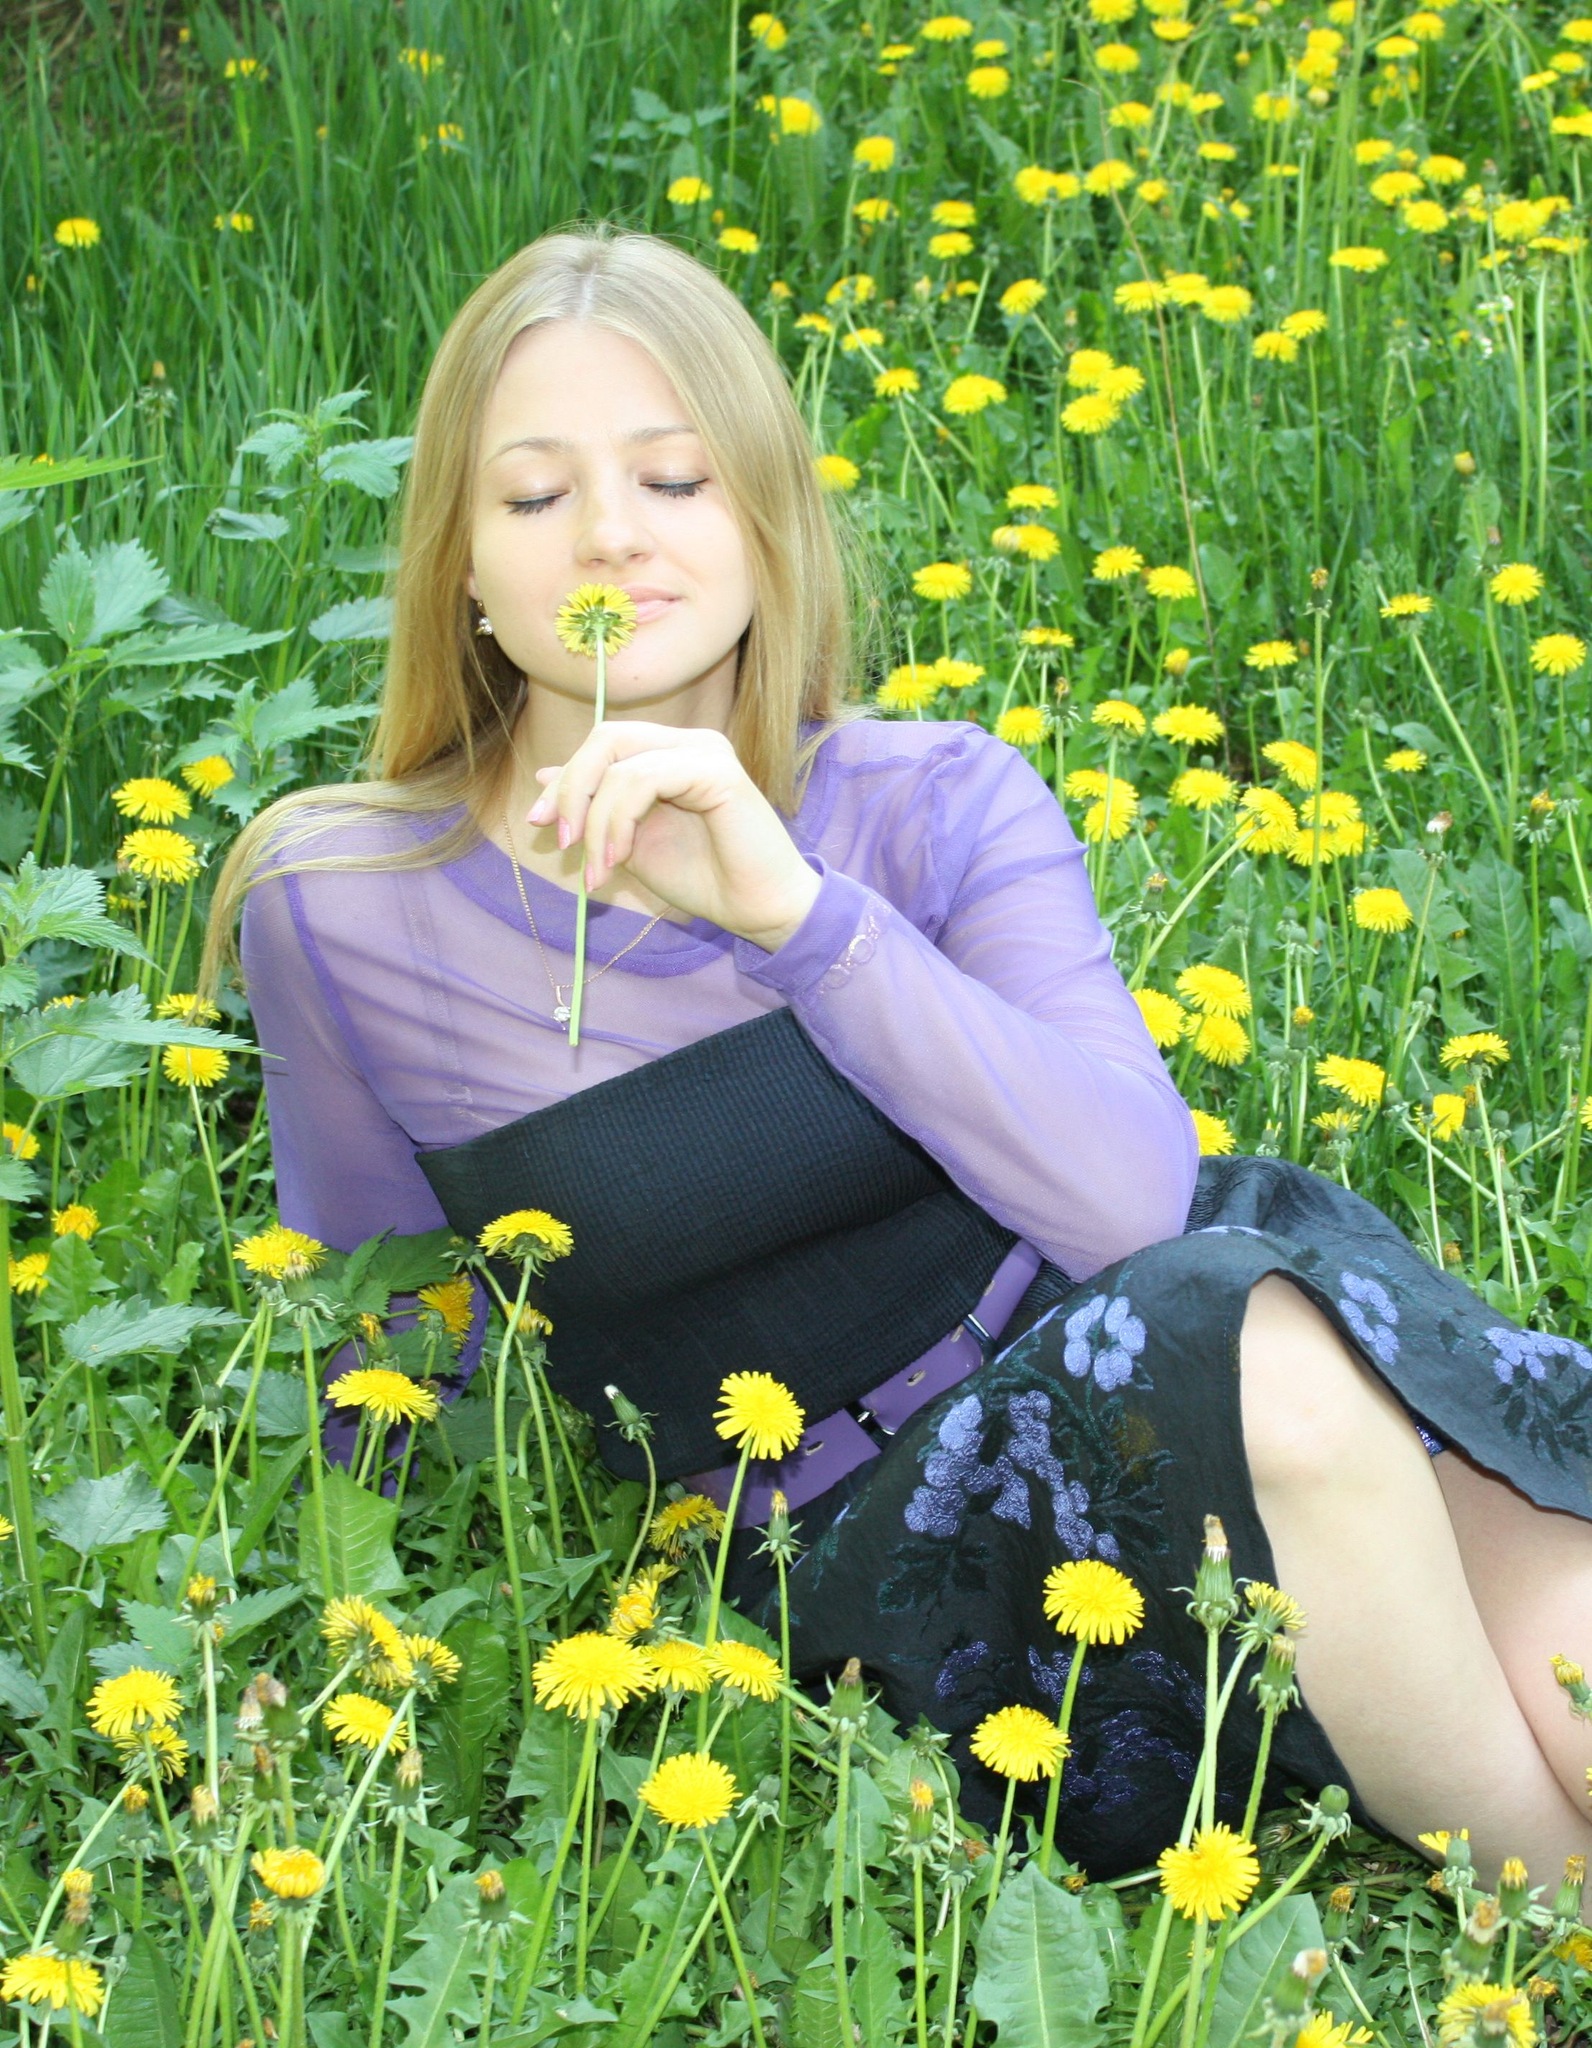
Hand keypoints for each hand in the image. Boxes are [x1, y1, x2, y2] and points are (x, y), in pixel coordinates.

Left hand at [525, 722, 821, 952]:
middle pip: (604, 738)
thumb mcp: (629, 841)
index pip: (602, 745)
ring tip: (598, 869)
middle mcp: (688, 742)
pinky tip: (620, 858)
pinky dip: (617, 822)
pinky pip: (641, 780)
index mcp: (669, 753)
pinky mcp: (716, 769)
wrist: (756, 909)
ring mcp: (704, 751)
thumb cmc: (703, 877)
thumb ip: (596, 808)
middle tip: (561, 841)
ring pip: (618, 763)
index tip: (538, 825)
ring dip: (595, 821)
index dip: (564, 780)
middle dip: (571, 790)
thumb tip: (543, 777)